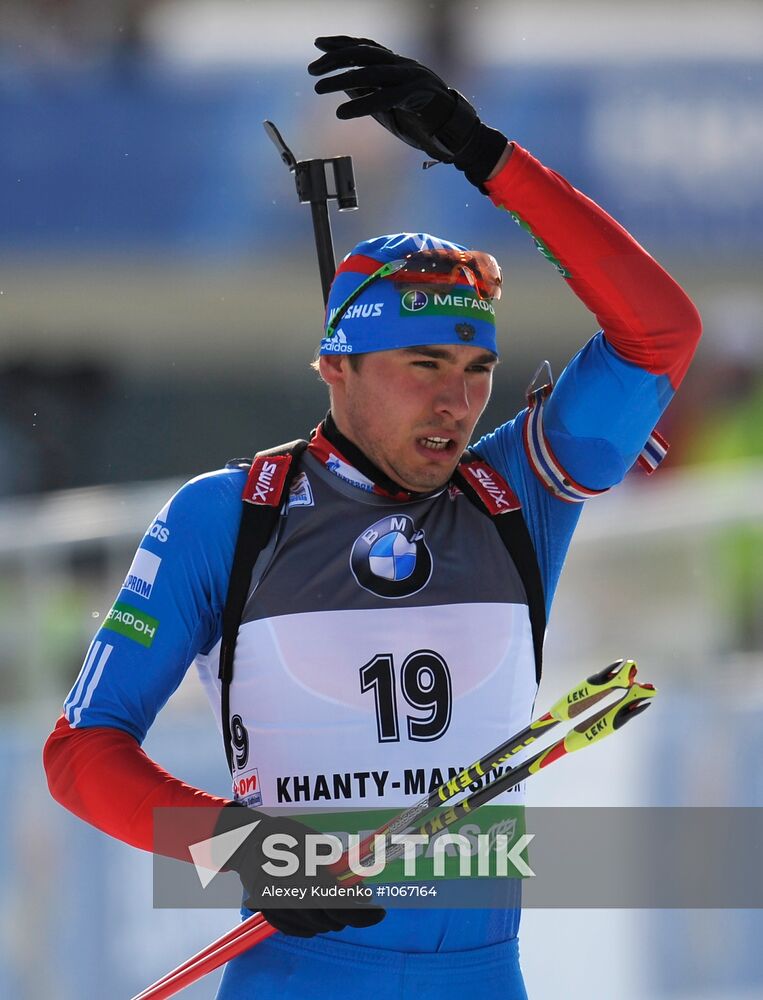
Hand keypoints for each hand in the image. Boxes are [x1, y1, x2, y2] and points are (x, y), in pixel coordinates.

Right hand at [216, 803, 385, 937]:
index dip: (364, 914)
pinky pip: (298, 930)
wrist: (247, 842)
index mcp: (304, 877)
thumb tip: (358, 887)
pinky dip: (313, 924)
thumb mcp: (314, 842)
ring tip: (338, 902)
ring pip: (316, 928)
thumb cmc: (283, 836)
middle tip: (361, 902)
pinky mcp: (269, 916)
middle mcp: (290, 899)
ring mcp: (277, 911)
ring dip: (332, 919)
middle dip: (350, 914)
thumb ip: (336, 866)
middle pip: (330, 921)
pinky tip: (319, 912)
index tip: (380, 912)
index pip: (341, 907)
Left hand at [308, 35, 507, 186]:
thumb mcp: (386, 106)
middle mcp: (404, 65)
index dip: (342, 43)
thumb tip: (342, 84)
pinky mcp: (419, 95)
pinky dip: (362, 104)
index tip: (319, 44)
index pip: (366, 46)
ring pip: (373, 71)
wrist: (454, 135)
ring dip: (342, 79)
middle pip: (365, 53)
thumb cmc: (420, 121)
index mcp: (398, 64)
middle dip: (336, 59)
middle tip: (312, 70)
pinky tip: (342, 113)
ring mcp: (413, 77)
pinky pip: (386, 97)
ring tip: (319, 88)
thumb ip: (367, 92)